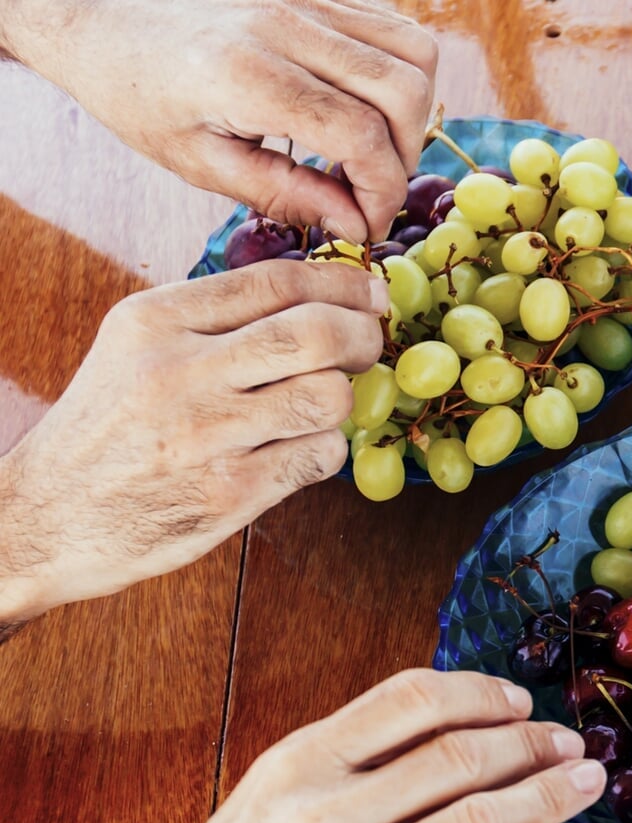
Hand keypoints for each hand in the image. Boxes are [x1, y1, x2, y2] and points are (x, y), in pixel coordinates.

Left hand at [0, 0, 436, 240]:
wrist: (98, 16)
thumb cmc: (139, 94)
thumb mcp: (200, 162)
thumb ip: (285, 194)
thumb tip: (355, 225)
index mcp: (248, 75)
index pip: (360, 136)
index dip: (382, 191)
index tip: (369, 224)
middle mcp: (285, 25)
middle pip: (403, 91)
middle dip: (406, 154)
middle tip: (374, 187)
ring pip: (414, 53)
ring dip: (412, 112)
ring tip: (377, 146)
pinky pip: (394, 27)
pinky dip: (399, 74)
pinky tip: (365, 105)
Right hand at [0, 260, 386, 628]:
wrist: (46, 516)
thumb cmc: (108, 428)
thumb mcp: (136, 348)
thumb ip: (214, 318)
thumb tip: (318, 293)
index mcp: (155, 322)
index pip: (276, 281)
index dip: (341, 283)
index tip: (370, 293)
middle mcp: (179, 372)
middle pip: (316, 334)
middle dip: (362, 336)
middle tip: (368, 345)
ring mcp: (207, 436)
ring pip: (329, 397)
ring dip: (343, 399)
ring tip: (318, 405)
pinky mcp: (229, 493)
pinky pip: (321, 456)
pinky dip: (325, 449)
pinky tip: (298, 449)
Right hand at [0, 669, 605, 822]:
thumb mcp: (268, 802)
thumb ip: (348, 763)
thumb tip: (453, 728)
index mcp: (296, 762)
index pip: (412, 699)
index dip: (482, 693)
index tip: (522, 702)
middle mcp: (321, 814)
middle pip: (459, 756)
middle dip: (531, 744)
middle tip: (572, 745)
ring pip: (478, 820)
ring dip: (550, 796)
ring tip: (588, 785)